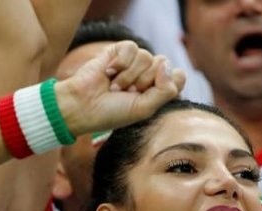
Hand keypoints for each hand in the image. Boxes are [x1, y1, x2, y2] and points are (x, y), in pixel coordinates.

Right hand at [57, 41, 185, 135]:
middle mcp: (148, 74)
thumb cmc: (111, 112)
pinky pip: (131, 48)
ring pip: (147, 57)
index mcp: (157, 90)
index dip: (165, 85)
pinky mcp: (118, 51)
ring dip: (128, 76)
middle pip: (163, 65)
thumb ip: (165, 90)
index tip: (146, 98)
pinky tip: (108, 73)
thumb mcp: (144, 109)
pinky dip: (120, 63)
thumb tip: (166, 63)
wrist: (82, 106)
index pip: (178, 77)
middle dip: (143, 82)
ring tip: (114, 87)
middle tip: (126, 94)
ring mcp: (133, 62)